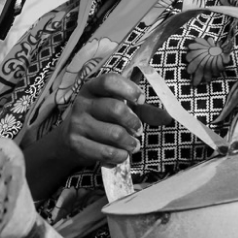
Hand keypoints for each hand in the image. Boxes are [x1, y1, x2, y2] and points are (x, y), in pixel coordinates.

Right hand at [47, 73, 171, 167]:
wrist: (69, 140)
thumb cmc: (101, 119)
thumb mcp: (119, 109)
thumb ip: (143, 111)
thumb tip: (168, 117)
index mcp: (93, 87)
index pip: (109, 81)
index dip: (128, 89)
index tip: (141, 99)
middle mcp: (82, 102)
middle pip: (114, 108)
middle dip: (133, 122)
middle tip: (139, 131)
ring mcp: (77, 123)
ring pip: (113, 133)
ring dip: (129, 143)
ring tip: (134, 146)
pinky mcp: (76, 143)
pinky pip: (104, 151)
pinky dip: (119, 156)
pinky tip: (121, 155)